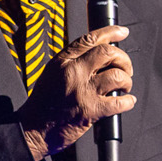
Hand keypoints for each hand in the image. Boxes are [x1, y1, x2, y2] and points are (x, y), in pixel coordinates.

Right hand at [16, 25, 134, 159]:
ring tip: (123, 86)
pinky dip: (128, 101)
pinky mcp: (91, 110)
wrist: (33, 128)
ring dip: (126, 81)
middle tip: (125, 68)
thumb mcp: (52, 73)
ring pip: (117, 76)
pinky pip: (119, 102)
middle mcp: (73, 73)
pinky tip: (126, 101)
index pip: (90, 40)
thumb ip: (71, 62)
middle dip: (123, 60)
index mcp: (62, 61)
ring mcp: (83, 91)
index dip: (110, 33)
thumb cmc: (42, 103)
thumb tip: (97, 55)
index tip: (122, 32)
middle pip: (108, 54)